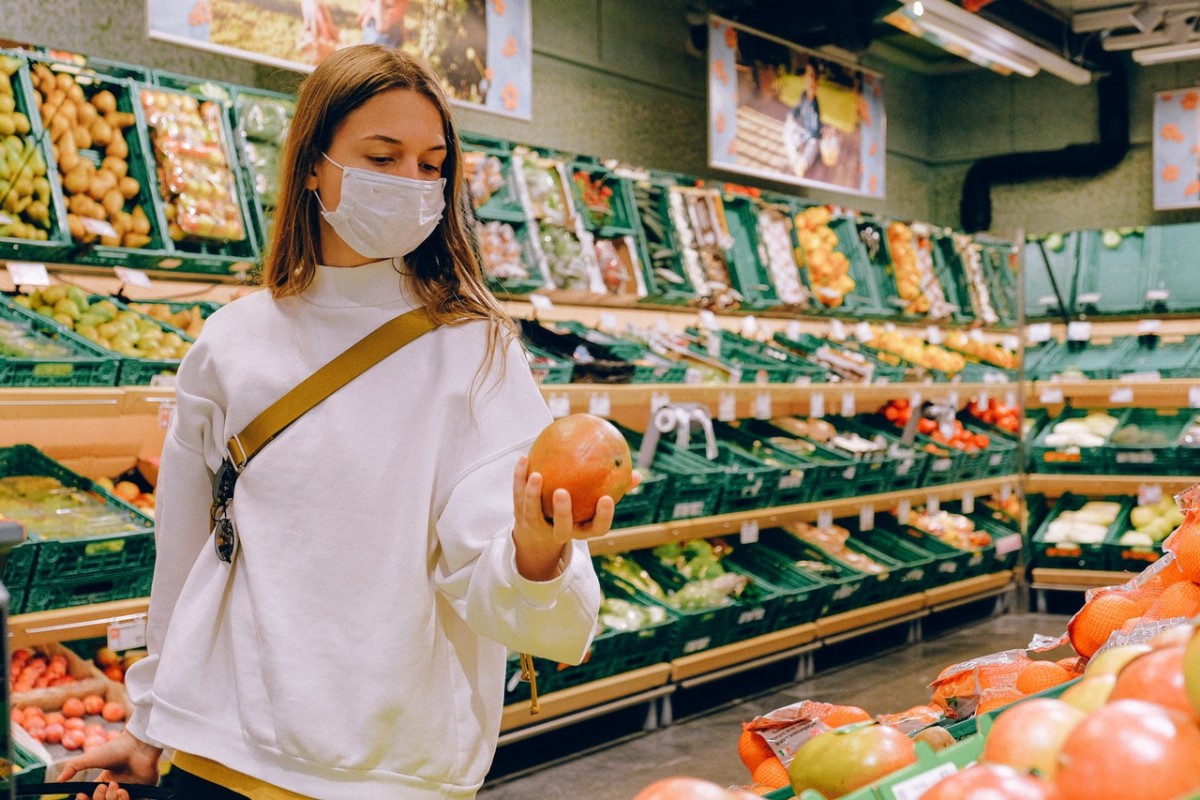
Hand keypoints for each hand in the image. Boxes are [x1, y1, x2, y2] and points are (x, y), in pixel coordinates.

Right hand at [57, 730, 161, 797]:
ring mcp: (131, 790)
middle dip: (99, 798)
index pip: (92, 799)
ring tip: (116, 786)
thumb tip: (57, 781)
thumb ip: (72, 768)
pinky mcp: (144, 792)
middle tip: (104, 786)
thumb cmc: (114, 749)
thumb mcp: (88, 759)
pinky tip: (123, 790)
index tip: (81, 795)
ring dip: (111, 799)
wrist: (137, 745)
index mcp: (105, 782)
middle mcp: (117, 788)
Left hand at [511, 456, 640, 580]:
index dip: (602, 517)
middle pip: (562, 528)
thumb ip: (614, 490)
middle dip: (562, 511)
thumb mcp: (594, 506)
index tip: (606, 498)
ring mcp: (538, 526)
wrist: (538, 535)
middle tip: (562, 492)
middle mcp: (560, 532)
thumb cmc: (576, 514)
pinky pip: (518, 495)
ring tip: (536, 474)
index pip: (596, 529)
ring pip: (533, 512)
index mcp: (581, 530)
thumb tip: (637, 474)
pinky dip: (519, 477)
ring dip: (533, 494)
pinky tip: (524, 457)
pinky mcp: (521, 516)